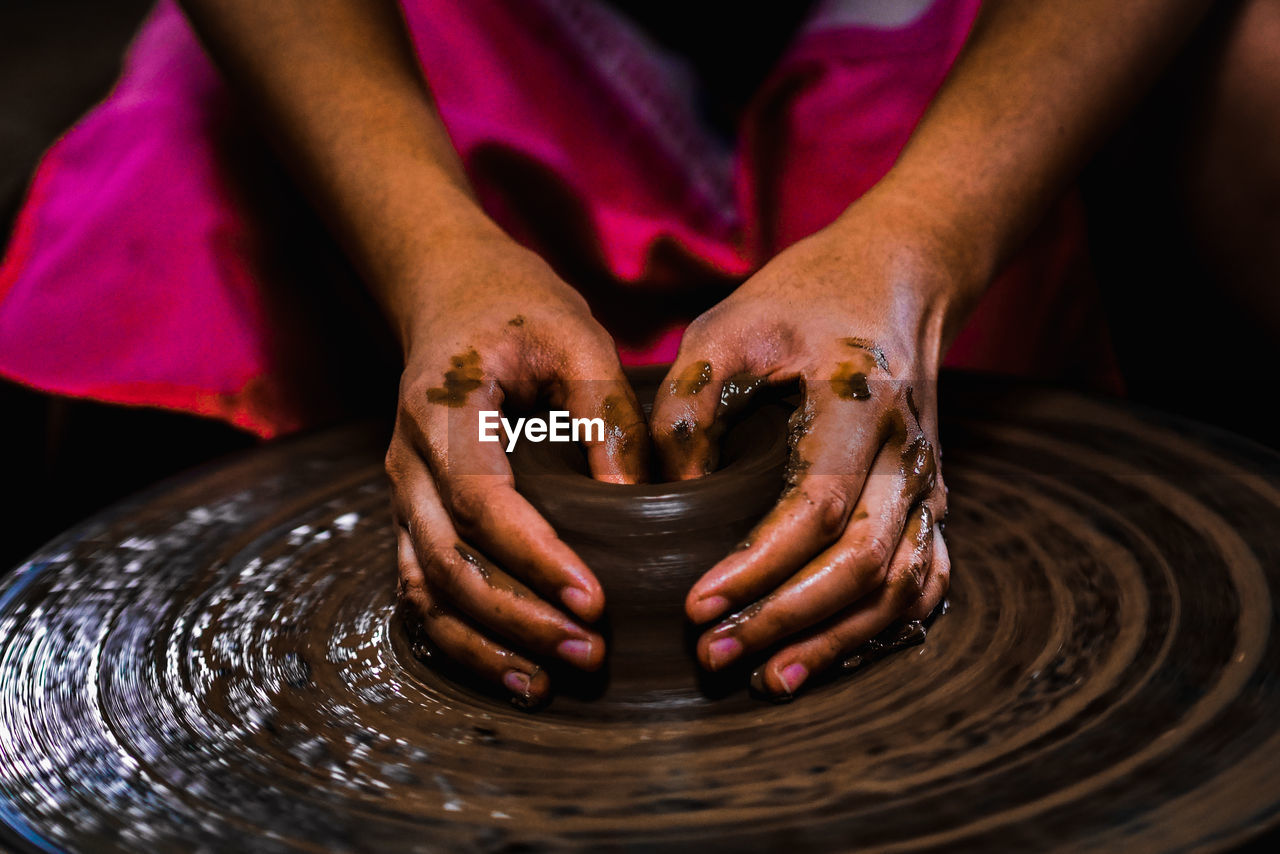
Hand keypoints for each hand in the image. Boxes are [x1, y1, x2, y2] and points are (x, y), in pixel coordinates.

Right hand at [386, 236, 647, 707]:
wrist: (451, 291)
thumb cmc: (518, 308)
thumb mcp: (573, 334)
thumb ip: (603, 411)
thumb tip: (636, 499)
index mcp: (443, 412)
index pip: (481, 502)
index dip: (535, 558)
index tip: (594, 601)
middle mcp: (409, 461)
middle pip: (447, 562)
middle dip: (516, 618)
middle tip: (590, 654)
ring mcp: (404, 492)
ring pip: (423, 589)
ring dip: (482, 643)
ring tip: (548, 684)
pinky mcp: (416, 512)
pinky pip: (422, 588)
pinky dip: (461, 636)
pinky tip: (512, 667)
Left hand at [651, 199, 972, 697]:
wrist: (891, 280)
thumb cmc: (797, 302)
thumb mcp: (726, 328)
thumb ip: (687, 406)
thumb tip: (669, 498)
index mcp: (859, 401)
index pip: (818, 506)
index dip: (759, 566)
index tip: (695, 605)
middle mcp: (906, 451)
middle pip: (866, 561)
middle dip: (788, 619)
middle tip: (714, 653)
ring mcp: (928, 481)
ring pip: (901, 585)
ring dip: (836, 640)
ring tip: (768, 678)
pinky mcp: (928, 500)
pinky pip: (924, 580)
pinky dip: (881, 629)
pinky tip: (827, 655)